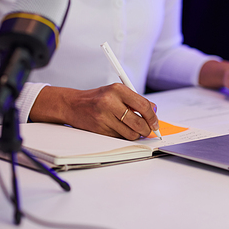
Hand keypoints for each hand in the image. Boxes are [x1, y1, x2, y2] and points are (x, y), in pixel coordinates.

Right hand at [29, 83, 158, 139]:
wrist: (73, 104)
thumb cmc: (97, 98)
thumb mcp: (117, 92)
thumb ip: (136, 100)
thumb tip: (154, 110)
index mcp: (117, 89)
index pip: (143, 105)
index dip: (152, 117)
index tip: (155, 123)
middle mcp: (110, 102)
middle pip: (139, 123)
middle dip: (146, 129)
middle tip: (147, 129)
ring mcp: (104, 117)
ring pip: (130, 134)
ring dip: (134, 134)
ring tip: (130, 128)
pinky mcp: (99, 129)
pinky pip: (119, 138)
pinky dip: (122, 136)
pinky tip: (117, 128)